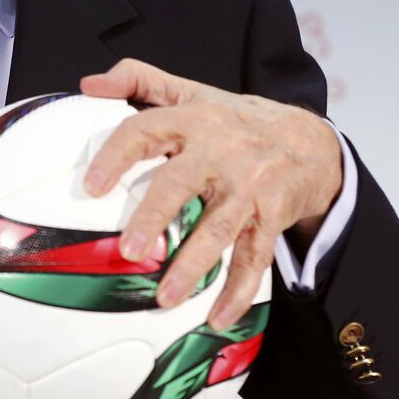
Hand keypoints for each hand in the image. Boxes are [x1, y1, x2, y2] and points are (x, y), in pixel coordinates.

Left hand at [80, 58, 342, 329]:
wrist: (310, 141)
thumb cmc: (234, 119)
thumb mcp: (189, 91)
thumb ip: (138, 80)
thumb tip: (87, 84)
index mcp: (192, 119)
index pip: (145, 131)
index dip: (115, 157)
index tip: (90, 187)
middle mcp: (219, 151)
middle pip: (180, 184)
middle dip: (154, 217)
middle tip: (129, 251)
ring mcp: (247, 187)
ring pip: (218, 230)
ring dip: (191, 266)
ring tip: (164, 297)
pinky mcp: (270, 218)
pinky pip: (254, 259)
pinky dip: (238, 293)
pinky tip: (216, 318)